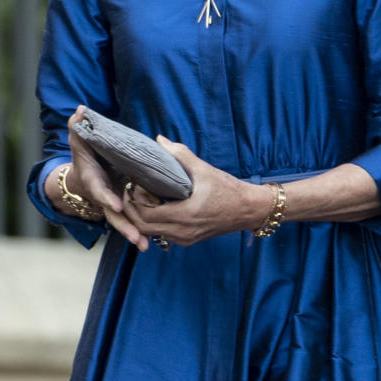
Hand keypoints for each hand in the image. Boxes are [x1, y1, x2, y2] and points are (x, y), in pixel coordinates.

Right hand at [60, 106, 149, 250]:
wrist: (84, 173)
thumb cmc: (85, 155)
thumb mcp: (80, 140)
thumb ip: (79, 126)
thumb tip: (80, 110)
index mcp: (95, 181)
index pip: (100, 191)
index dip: (107, 198)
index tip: (117, 205)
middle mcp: (103, 196)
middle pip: (113, 214)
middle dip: (125, 226)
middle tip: (137, 238)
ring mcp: (113, 203)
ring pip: (123, 222)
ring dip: (133, 234)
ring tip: (146, 246)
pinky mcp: (124, 206)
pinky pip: (133, 220)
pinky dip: (140, 231)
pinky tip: (153, 242)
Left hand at [120, 136, 269, 247]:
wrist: (248, 209)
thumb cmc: (228, 189)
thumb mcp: (204, 170)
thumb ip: (180, 155)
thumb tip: (160, 140)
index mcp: (185, 214)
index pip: (146, 214)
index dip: (135, 201)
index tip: (134, 186)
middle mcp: (182, 231)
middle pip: (143, 227)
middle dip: (133, 211)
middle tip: (132, 193)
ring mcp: (185, 238)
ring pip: (151, 233)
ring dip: (142, 219)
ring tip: (142, 200)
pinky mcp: (188, 240)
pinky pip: (163, 235)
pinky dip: (155, 224)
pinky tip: (157, 209)